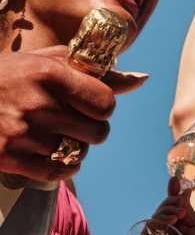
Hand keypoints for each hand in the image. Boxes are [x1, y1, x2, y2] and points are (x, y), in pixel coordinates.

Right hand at [0, 47, 143, 182]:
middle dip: (93, 129)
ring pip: (79, 153)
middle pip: (98, 132)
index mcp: (48, 74)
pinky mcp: (9, 158)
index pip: (106, 102)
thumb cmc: (7, 76)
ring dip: (74, 147)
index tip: (91, 104)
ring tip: (55, 134)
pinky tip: (50, 153)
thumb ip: (94, 70)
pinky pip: (59, 173)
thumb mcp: (45, 62)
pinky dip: (62, 167)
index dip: (103, 106)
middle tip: (75, 122)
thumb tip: (140, 79)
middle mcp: (37, 104)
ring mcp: (22, 134)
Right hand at [142, 177, 194, 234]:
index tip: (175, 179)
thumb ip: (187, 209)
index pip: (172, 206)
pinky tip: (171, 222)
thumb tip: (183, 190)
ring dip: (166, 211)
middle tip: (180, 206)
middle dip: (170, 202)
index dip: (173, 192)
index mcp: (179, 226)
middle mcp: (167, 233)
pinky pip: (148, 230)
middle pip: (162, 209)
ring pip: (154, 217)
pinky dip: (159, 223)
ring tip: (178, 215)